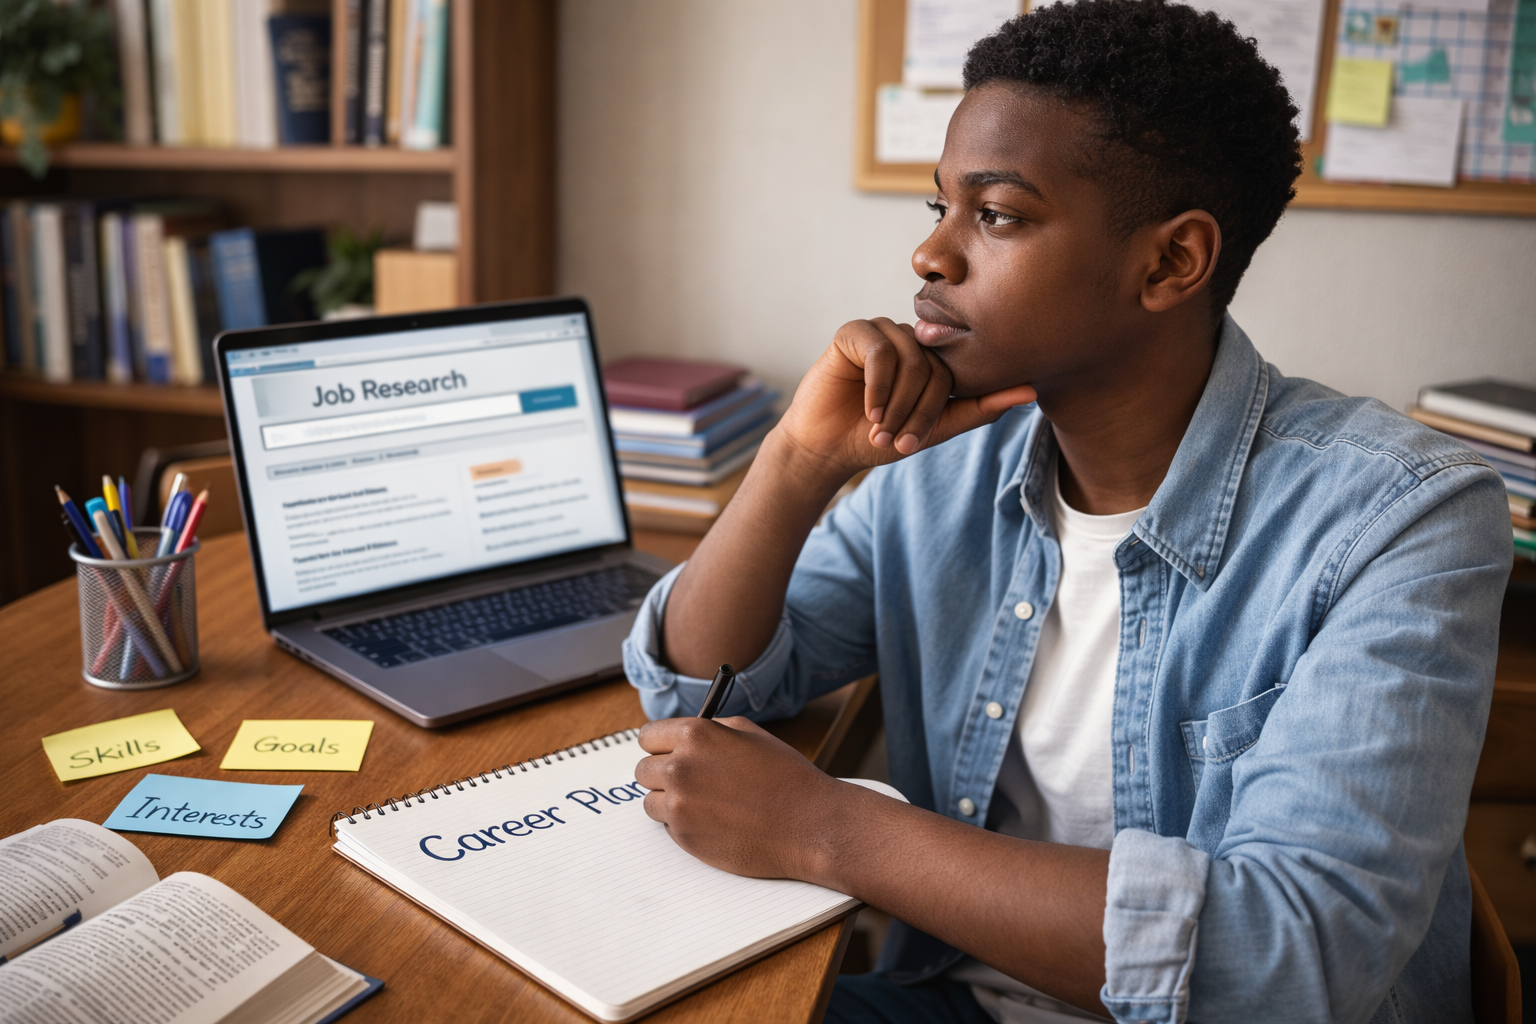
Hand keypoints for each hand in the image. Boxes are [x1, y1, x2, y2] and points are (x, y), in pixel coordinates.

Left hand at [635, 716, 851, 880]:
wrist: (808, 824)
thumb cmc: (785, 777)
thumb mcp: (749, 734)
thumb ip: (709, 730)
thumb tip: (682, 736)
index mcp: (695, 736)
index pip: (647, 736)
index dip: (660, 744)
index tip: (666, 751)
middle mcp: (680, 768)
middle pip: (643, 769)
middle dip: (662, 773)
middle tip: (688, 780)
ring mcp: (679, 805)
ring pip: (651, 800)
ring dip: (670, 801)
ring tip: (706, 803)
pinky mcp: (683, 837)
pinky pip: (667, 826)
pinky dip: (684, 824)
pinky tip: (715, 821)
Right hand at [774, 318, 1036, 476]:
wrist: (825, 447)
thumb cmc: (876, 438)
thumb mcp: (933, 429)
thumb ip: (980, 408)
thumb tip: (1032, 390)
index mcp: (932, 359)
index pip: (954, 374)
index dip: (935, 411)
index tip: (913, 444)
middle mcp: (910, 340)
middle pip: (932, 366)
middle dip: (914, 410)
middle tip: (894, 440)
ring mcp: (882, 332)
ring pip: (910, 358)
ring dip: (895, 402)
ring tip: (879, 428)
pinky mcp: (853, 332)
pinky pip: (880, 350)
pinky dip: (878, 386)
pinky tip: (868, 410)